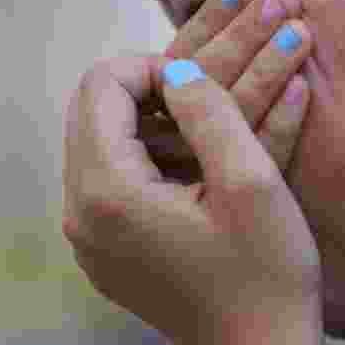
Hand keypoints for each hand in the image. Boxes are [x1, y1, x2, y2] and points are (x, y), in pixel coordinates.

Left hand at [62, 0, 323, 344]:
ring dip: (148, 124)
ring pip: (100, 139)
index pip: (101, 84)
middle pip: (92, 108)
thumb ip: (209, 111)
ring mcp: (86, 234)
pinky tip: (194, 174)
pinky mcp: (103, 248)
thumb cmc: (265, 277)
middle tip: (206, 108)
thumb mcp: (251, 181)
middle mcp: (79, 212)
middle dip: (148, 92)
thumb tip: (176, 70)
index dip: (154, 67)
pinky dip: (146, 157)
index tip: (204, 88)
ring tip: (207, 141)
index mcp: (107, 192)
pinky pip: (109, 176)